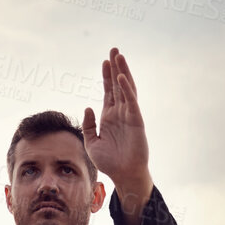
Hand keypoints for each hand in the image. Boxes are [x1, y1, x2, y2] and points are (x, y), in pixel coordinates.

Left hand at [81, 48, 149, 188]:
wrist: (123, 175)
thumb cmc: (109, 162)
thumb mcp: (91, 143)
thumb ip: (88, 126)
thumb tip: (87, 108)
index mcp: (109, 117)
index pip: (108, 91)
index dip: (107, 75)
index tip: (105, 61)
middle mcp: (120, 113)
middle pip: (118, 85)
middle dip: (116, 67)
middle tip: (114, 49)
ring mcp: (129, 116)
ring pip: (126, 89)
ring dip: (123, 72)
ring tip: (119, 56)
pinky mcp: (136, 121)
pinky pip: (132, 102)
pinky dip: (127, 89)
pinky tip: (122, 77)